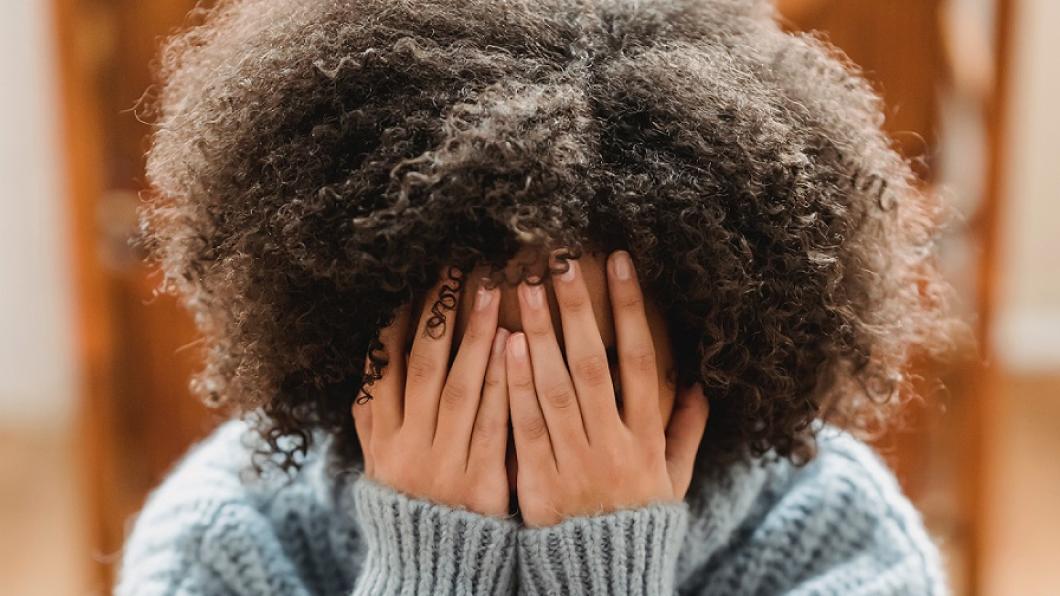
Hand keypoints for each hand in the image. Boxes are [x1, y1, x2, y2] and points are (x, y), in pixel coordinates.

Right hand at [352, 267, 511, 516]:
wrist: (432, 565)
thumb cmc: (412, 501)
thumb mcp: (381, 459)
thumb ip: (375, 411)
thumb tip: (372, 350)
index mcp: (380, 436)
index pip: (383, 366)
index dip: (397, 320)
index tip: (413, 277)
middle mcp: (406, 446)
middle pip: (421, 366)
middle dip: (437, 312)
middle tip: (455, 264)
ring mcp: (442, 463)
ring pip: (457, 387)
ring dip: (473, 335)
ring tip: (490, 289)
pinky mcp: (479, 482)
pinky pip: (491, 424)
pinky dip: (500, 382)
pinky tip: (515, 344)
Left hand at [506, 250, 709, 526]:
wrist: (602, 578)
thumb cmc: (636, 522)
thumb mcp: (673, 482)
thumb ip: (686, 433)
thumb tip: (701, 386)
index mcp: (648, 439)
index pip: (644, 362)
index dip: (633, 310)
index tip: (621, 262)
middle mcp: (614, 444)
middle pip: (595, 365)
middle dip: (579, 309)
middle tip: (559, 259)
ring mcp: (576, 462)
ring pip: (557, 389)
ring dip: (541, 334)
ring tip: (524, 288)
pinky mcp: (539, 481)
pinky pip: (526, 426)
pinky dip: (517, 386)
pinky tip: (506, 346)